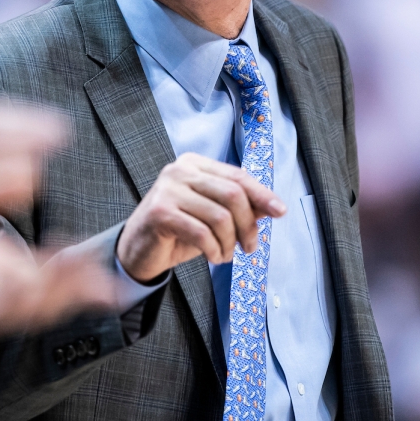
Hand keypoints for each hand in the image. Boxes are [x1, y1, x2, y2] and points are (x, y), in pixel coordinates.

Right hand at [117, 153, 286, 283]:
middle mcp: (180, 170)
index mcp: (195, 164)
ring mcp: (168, 189)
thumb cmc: (178, 230)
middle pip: (232, 195)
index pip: (237, 176)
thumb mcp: (213, 216)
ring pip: (220, 217)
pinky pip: (202, 233)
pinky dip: (214, 250)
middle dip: (247, 225)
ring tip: (226, 254)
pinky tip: (213, 256)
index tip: (280, 212)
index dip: (262, 195)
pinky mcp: (160, 212)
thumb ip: (239, 207)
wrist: (138, 250)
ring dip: (230, 243)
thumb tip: (272, 207)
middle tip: (250, 247)